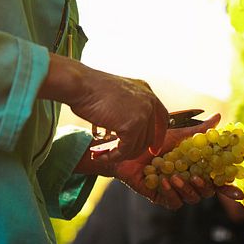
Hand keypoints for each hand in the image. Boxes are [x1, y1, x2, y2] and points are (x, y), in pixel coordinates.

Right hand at [39, 54, 167, 161]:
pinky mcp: (132, 126)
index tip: (153, 149)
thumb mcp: (117, 94)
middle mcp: (148, 101)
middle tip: (118, 156)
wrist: (81, 86)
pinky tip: (101, 156)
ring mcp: (142, 113)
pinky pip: (125, 150)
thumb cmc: (90, 89)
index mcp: (146, 91)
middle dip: (134, 150)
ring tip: (104, 155)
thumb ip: (126, 108)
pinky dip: (113, 156)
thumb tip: (126, 130)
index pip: (161, 118)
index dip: (158, 136)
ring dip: (120, 155)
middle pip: (149, 136)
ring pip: (137, 146)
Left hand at [75, 114, 242, 208]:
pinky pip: (173, 202)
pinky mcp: (161, 198)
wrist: (126, 150)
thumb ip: (200, 132)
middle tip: (198, 176)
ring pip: (192, 198)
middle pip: (207, 192)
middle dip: (205, 186)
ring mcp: (175, 191)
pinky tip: (163, 181)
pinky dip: (170, 192)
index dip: (229, 187)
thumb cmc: (151, 142)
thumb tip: (220, 117)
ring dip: (185, 188)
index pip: (217, 180)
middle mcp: (188, 181)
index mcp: (196, 167)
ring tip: (175, 176)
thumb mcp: (177, 135)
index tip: (239, 192)